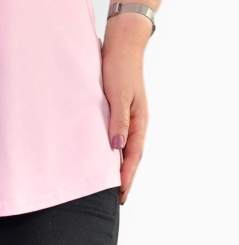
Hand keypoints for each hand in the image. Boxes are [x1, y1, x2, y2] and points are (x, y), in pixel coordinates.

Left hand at [101, 39, 148, 206]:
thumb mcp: (119, 95)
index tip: (121, 193)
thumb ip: (119, 121)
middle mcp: (136, 122)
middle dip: (125, 176)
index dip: (126, 175)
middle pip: (131, 155)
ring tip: (110, 182)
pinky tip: (104, 153)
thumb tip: (117, 147)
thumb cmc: (120, 69)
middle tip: (117, 197)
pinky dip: (113, 148)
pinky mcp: (119, 110)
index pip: (133, 155)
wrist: (121, 47)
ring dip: (118, 164)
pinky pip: (118, 134)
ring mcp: (128, 117)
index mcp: (139, 121)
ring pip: (124, 146)